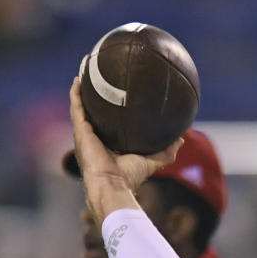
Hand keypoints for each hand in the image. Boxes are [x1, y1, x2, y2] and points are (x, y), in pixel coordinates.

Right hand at [68, 77, 181, 222]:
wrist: (113, 185)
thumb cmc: (129, 177)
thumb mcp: (151, 162)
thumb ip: (165, 152)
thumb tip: (180, 139)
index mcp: (107, 145)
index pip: (107, 126)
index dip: (109, 113)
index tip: (116, 98)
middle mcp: (94, 138)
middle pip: (92, 114)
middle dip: (93, 98)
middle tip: (99, 81)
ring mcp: (84, 134)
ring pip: (80, 107)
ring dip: (81, 91)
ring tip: (85, 72)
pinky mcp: (80, 131)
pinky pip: (76, 108)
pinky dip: (76, 94)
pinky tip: (78, 79)